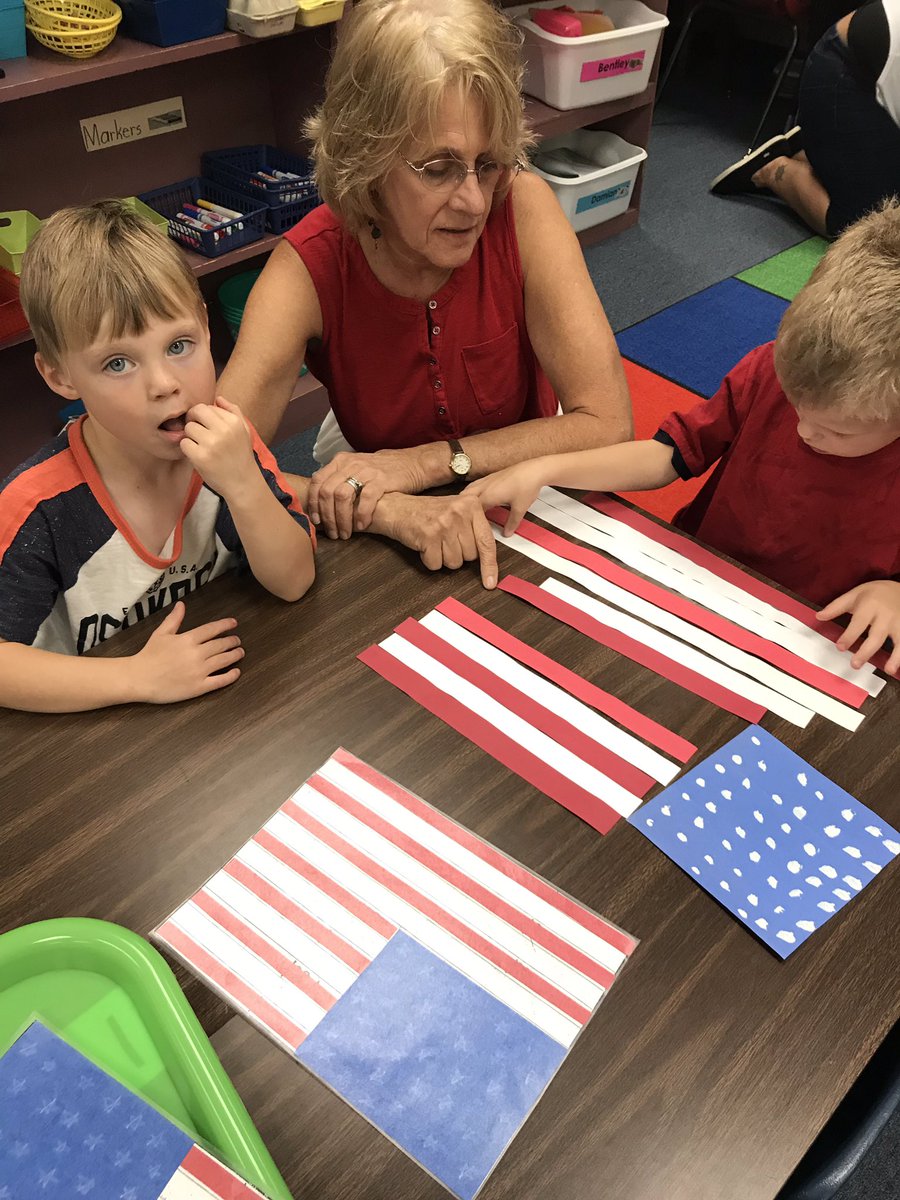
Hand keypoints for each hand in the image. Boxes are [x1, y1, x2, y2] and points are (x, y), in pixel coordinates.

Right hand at [132, 602, 243, 702]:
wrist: (139, 679)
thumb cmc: (149, 655)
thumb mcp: (161, 633)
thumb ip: (174, 619)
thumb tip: (182, 604)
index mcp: (188, 639)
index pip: (212, 629)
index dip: (225, 625)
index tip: (234, 623)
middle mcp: (197, 654)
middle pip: (221, 644)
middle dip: (232, 641)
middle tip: (237, 640)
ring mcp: (199, 671)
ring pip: (224, 660)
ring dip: (235, 655)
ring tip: (240, 652)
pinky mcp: (199, 687)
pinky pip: (220, 681)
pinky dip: (231, 676)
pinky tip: (236, 672)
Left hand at [180, 396, 255, 499]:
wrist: (243, 483)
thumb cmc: (241, 456)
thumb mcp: (244, 431)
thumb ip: (233, 412)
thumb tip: (218, 398)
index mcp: (234, 422)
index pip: (208, 406)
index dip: (204, 415)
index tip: (206, 426)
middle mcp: (223, 430)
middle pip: (196, 412)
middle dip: (193, 419)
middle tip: (197, 431)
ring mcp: (211, 443)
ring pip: (189, 428)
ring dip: (191, 436)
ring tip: (200, 446)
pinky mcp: (201, 457)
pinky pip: (184, 443)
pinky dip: (188, 449)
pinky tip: (198, 455)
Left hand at [308, 449, 423, 539]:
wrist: (409, 463)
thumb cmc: (378, 472)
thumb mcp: (354, 470)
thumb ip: (337, 481)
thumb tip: (319, 503)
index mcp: (339, 462)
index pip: (317, 482)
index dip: (313, 504)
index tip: (316, 521)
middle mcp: (350, 464)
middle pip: (327, 492)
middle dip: (327, 516)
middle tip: (333, 532)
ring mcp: (365, 471)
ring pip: (343, 496)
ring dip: (342, 519)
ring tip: (346, 533)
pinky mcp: (381, 479)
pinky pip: (366, 498)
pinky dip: (361, 514)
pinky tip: (362, 525)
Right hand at [381, 492, 498, 587]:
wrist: (396, 508)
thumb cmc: (427, 512)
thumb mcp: (456, 510)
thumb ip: (474, 528)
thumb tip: (487, 558)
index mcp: (471, 504)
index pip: (487, 541)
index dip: (489, 565)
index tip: (491, 582)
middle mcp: (459, 512)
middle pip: (470, 556)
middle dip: (457, 554)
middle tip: (445, 540)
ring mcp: (444, 524)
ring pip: (454, 563)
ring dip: (442, 558)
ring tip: (434, 541)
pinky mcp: (428, 536)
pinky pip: (436, 564)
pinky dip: (429, 560)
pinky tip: (425, 545)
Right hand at [464, 460, 547, 534]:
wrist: (535, 469)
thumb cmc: (527, 485)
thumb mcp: (520, 508)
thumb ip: (512, 523)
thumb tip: (507, 532)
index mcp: (488, 495)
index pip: (471, 511)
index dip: (470, 520)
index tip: (471, 528)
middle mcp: (484, 486)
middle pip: (465, 498)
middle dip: (463, 509)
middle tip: (465, 520)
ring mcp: (487, 480)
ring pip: (468, 490)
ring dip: (466, 500)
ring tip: (467, 510)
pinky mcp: (492, 476)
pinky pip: (476, 485)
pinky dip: (472, 493)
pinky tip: (478, 497)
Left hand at [817, 580, 899, 673]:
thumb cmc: (876, 593)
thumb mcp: (855, 594)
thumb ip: (836, 607)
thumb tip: (819, 616)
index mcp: (870, 605)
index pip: (858, 623)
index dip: (849, 636)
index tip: (840, 647)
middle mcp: (886, 615)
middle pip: (876, 635)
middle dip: (866, 651)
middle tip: (855, 664)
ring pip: (899, 640)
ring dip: (895, 656)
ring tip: (889, 669)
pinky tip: (898, 667)